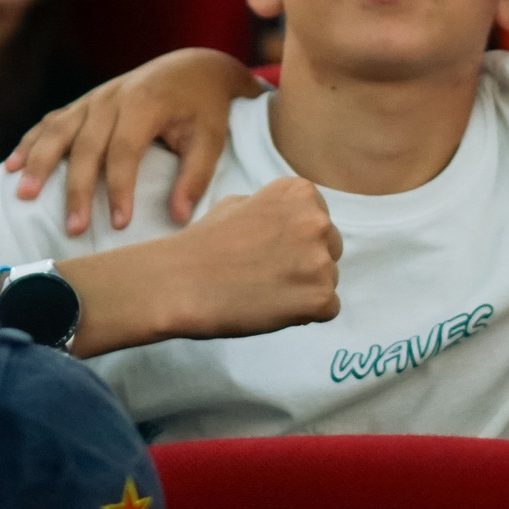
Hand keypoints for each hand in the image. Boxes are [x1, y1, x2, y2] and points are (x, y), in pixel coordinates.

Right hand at [7, 49, 264, 232]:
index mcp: (145, 102)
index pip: (124, 150)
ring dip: (39, 163)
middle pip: (86, 146)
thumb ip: (195, 176)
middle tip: (73, 228)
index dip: (120, 188)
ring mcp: (93, 98)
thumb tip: (179, 217)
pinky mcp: (83, 104)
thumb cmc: (204, 108)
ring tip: (24, 196)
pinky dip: (30, 143)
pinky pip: (51, 122)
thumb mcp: (211, 138)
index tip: (120, 224)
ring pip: (58, 131)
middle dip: (77, 189)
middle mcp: (112, 97)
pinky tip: (12, 166)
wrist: (192, 68)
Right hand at [131, 177, 341, 339]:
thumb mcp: (238, 204)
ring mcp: (320, 261)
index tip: (266, 250)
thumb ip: (274, 209)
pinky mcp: (319, 297)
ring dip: (303, 289)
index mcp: (300, 193)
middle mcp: (317, 221)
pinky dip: (305, 315)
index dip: (292, 241)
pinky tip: (272, 308)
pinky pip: (327, 309)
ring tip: (264, 292)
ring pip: (328, 280)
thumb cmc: (203, 244)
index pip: (318, 220)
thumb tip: (293, 223)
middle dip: (304, 264)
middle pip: (330, 249)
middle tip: (265, 275)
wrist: (178, 282)